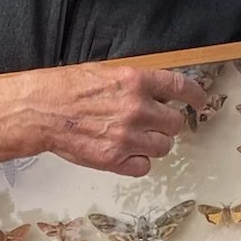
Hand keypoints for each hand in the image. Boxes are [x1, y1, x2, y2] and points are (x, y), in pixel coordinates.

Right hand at [31, 64, 204, 176]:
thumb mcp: (106, 73)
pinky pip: (144, 167)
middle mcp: (137, 109)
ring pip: (163, 147)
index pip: (181, 88)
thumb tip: (159, 94)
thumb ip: (135, 84)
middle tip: (153, 124)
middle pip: (175, 123)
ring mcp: (128, 136)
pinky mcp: (115, 159)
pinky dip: (138, 162)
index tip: (200, 102)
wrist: (41, 111)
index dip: (196, 96)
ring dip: (154, 144)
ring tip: (135, 139)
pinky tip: (124, 153)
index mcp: (136, 81)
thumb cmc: (66, 89)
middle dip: (167, 124)